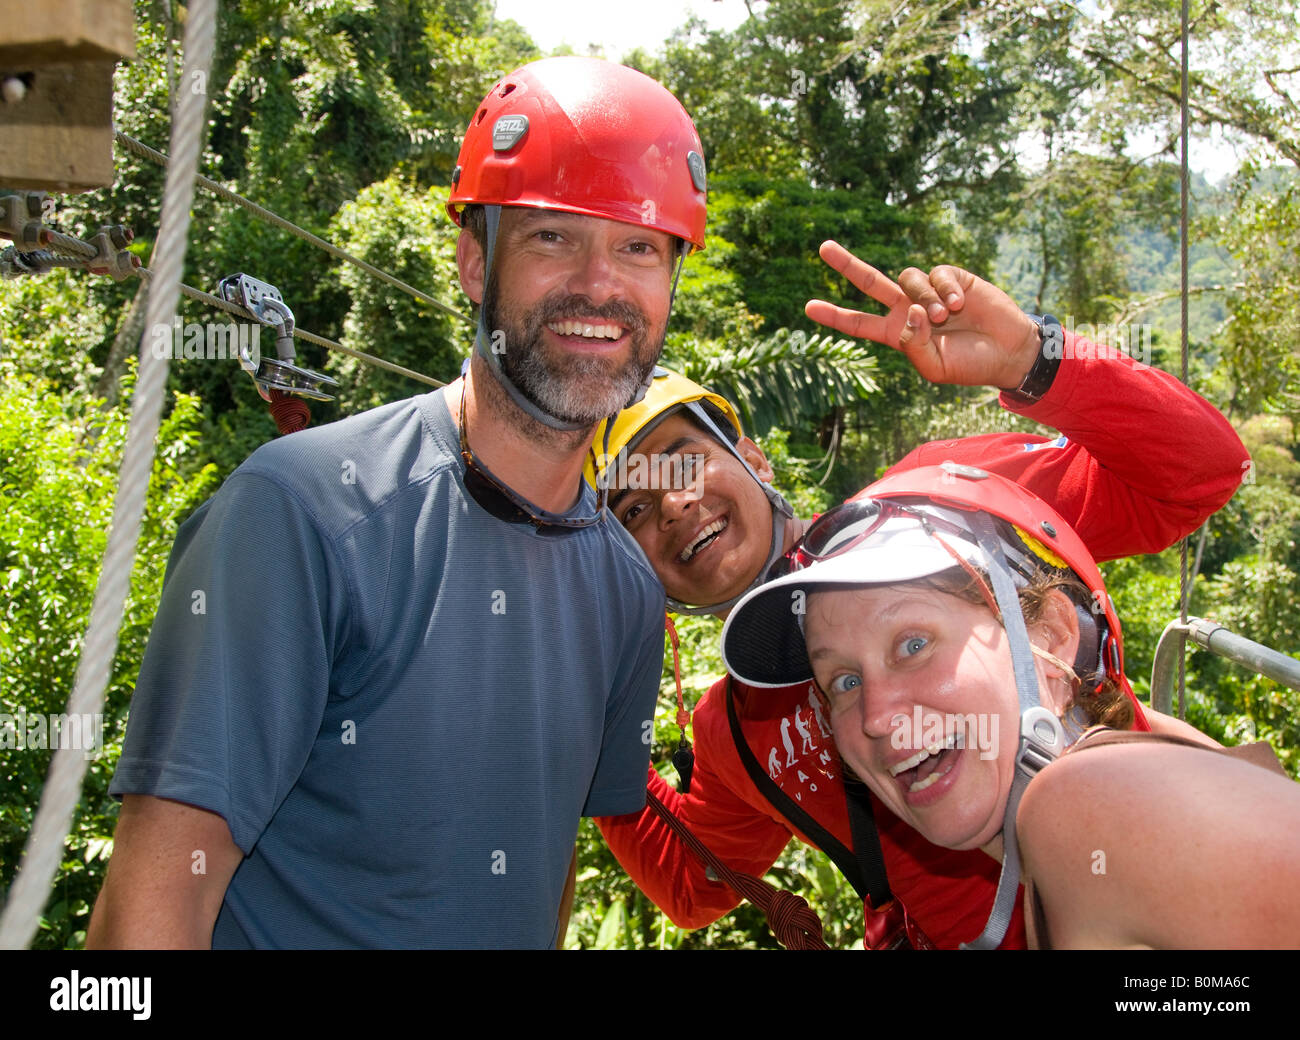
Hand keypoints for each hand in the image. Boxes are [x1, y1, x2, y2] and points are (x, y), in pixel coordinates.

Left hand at [805, 241, 1041, 388]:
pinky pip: (936, 274)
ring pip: (907, 278)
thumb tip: (906, 311)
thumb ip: (914, 344)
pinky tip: (961, 304)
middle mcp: (907, 308)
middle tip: (823, 248)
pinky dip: (945, 289)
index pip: (860, 323)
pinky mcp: (951, 277)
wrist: (1007, 350)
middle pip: (871, 282)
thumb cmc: (969, 364)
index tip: (809, 307)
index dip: (835, 316)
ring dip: (924, 298)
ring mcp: (928, 291)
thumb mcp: (935, 367)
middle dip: (847, 265)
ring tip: (945, 317)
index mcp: (897, 334)